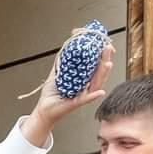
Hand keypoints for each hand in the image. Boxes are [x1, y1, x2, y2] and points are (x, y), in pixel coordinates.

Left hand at [22, 33, 113, 147]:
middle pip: (99, 73)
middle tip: (108, 49)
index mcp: (83, 79)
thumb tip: (65, 48)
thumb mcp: (56, 74)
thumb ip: (62, 62)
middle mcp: (86, 87)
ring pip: (96, 84)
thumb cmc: (51, 94)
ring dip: (103, 74)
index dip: (102, 56)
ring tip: (107, 64)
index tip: (104, 45)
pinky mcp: (76, 103)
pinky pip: (86, 99)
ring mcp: (83, 95)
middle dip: (105, 60)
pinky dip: (93, 96)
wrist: (44, 108)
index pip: (96, 66)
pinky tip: (100, 92)